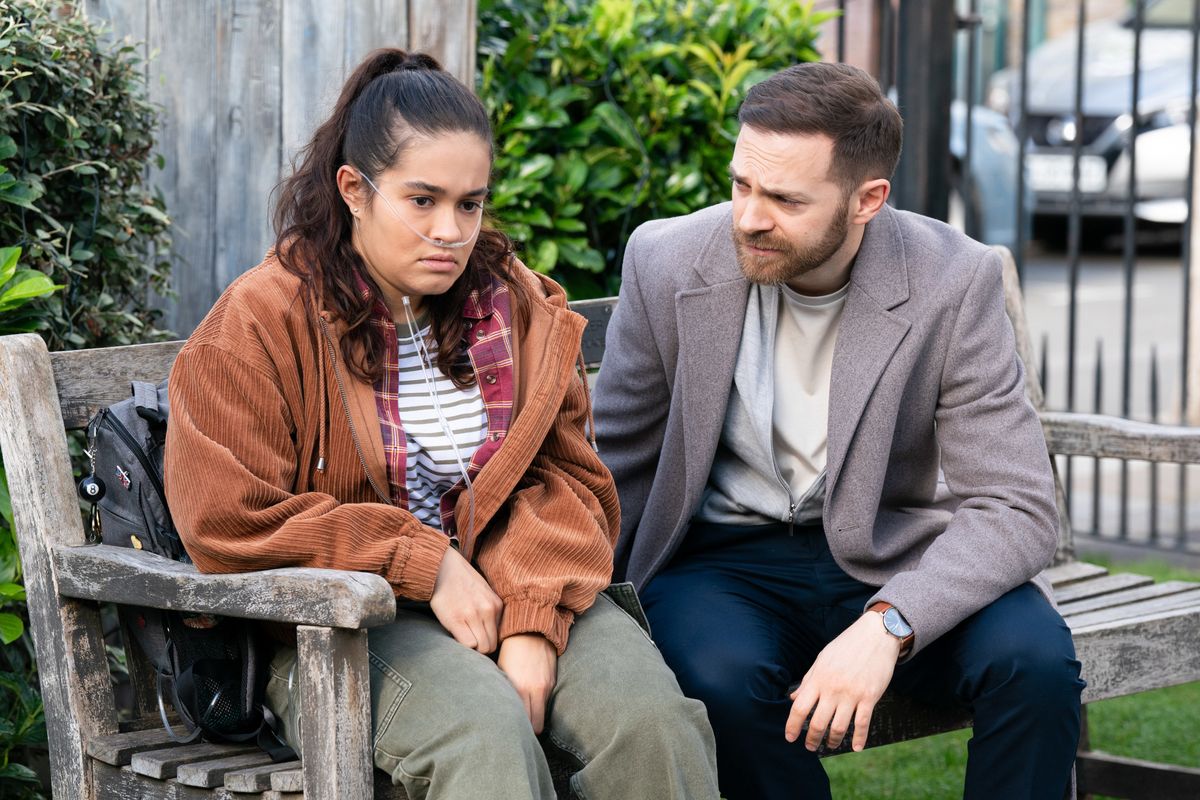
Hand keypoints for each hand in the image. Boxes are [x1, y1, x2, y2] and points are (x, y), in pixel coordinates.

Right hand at [429, 547, 502, 652]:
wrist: (442, 567)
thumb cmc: (460, 581)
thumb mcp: (484, 592)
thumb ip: (490, 610)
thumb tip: (491, 634)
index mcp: (496, 604)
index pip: (499, 637)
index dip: (487, 641)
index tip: (478, 638)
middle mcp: (488, 610)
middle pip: (491, 646)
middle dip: (480, 649)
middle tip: (469, 642)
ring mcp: (473, 615)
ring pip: (481, 648)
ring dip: (472, 648)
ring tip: (461, 638)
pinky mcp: (456, 619)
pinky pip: (468, 644)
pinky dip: (462, 645)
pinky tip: (455, 636)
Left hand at [498, 634, 557, 733]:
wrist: (531, 631)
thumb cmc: (511, 651)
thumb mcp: (502, 672)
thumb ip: (505, 692)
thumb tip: (502, 709)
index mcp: (519, 688)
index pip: (523, 721)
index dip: (519, 729)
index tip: (513, 731)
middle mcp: (535, 690)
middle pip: (537, 725)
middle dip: (530, 729)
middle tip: (522, 730)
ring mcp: (546, 686)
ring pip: (543, 715)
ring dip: (536, 718)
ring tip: (527, 717)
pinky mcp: (553, 681)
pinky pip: (548, 701)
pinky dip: (541, 705)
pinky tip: (533, 700)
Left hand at [785, 611, 900, 751]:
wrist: (875, 635)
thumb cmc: (846, 646)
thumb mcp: (822, 659)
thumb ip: (808, 680)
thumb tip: (794, 698)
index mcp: (818, 679)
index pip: (799, 708)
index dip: (792, 726)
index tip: (790, 737)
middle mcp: (833, 689)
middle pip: (817, 723)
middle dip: (811, 739)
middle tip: (810, 747)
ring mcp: (852, 694)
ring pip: (839, 728)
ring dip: (833, 741)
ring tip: (830, 745)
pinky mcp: (870, 697)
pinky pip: (863, 724)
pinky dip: (859, 739)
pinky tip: (856, 747)